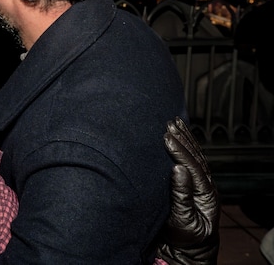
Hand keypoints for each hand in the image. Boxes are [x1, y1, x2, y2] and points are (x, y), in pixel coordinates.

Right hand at [156, 117, 219, 264]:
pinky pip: (191, 161)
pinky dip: (185, 146)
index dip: (179, 151)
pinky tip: (179, 136)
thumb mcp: (183, 219)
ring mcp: (201, 184)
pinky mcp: (193, 185)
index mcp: (205, 193)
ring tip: (175, 122)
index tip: (166, 137)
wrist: (188, 250)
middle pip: (196, 156)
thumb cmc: (185, 238)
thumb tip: (178, 169)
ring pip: (195, 156)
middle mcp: (206, 186)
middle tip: (169, 123)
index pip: (192, 166)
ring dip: (185, 138)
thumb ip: (181, 195)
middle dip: (182, 138)